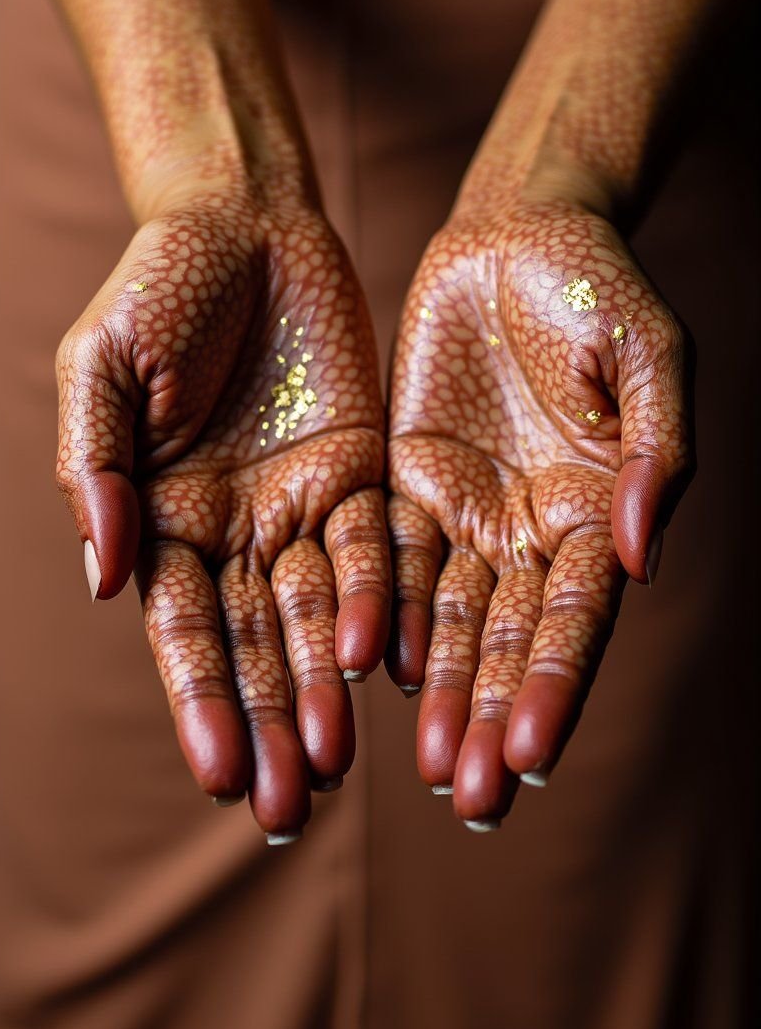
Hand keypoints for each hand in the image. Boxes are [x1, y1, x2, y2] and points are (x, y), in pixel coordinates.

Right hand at [57, 184, 387, 838]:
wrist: (247, 220)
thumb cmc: (157, 288)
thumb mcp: (100, 370)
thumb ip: (97, 470)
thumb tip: (105, 577)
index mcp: (163, 518)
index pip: (182, 630)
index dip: (200, 701)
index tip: (218, 773)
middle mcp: (232, 531)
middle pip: (251, 646)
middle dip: (265, 726)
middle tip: (282, 812)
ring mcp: (298, 508)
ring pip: (315, 618)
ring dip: (322, 692)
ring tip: (334, 769)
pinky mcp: (359, 477)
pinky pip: (375, 552)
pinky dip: (378, 609)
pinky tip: (383, 673)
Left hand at [387, 199, 692, 825]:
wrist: (519, 231)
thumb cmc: (599, 286)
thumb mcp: (651, 356)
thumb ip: (656, 454)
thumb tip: (640, 556)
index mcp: (596, 512)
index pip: (575, 618)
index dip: (554, 685)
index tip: (531, 755)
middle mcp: (530, 530)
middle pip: (508, 640)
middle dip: (490, 716)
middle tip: (469, 797)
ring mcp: (466, 512)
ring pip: (447, 618)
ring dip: (437, 693)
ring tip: (423, 768)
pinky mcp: (407, 482)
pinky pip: (391, 558)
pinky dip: (383, 615)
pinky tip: (371, 673)